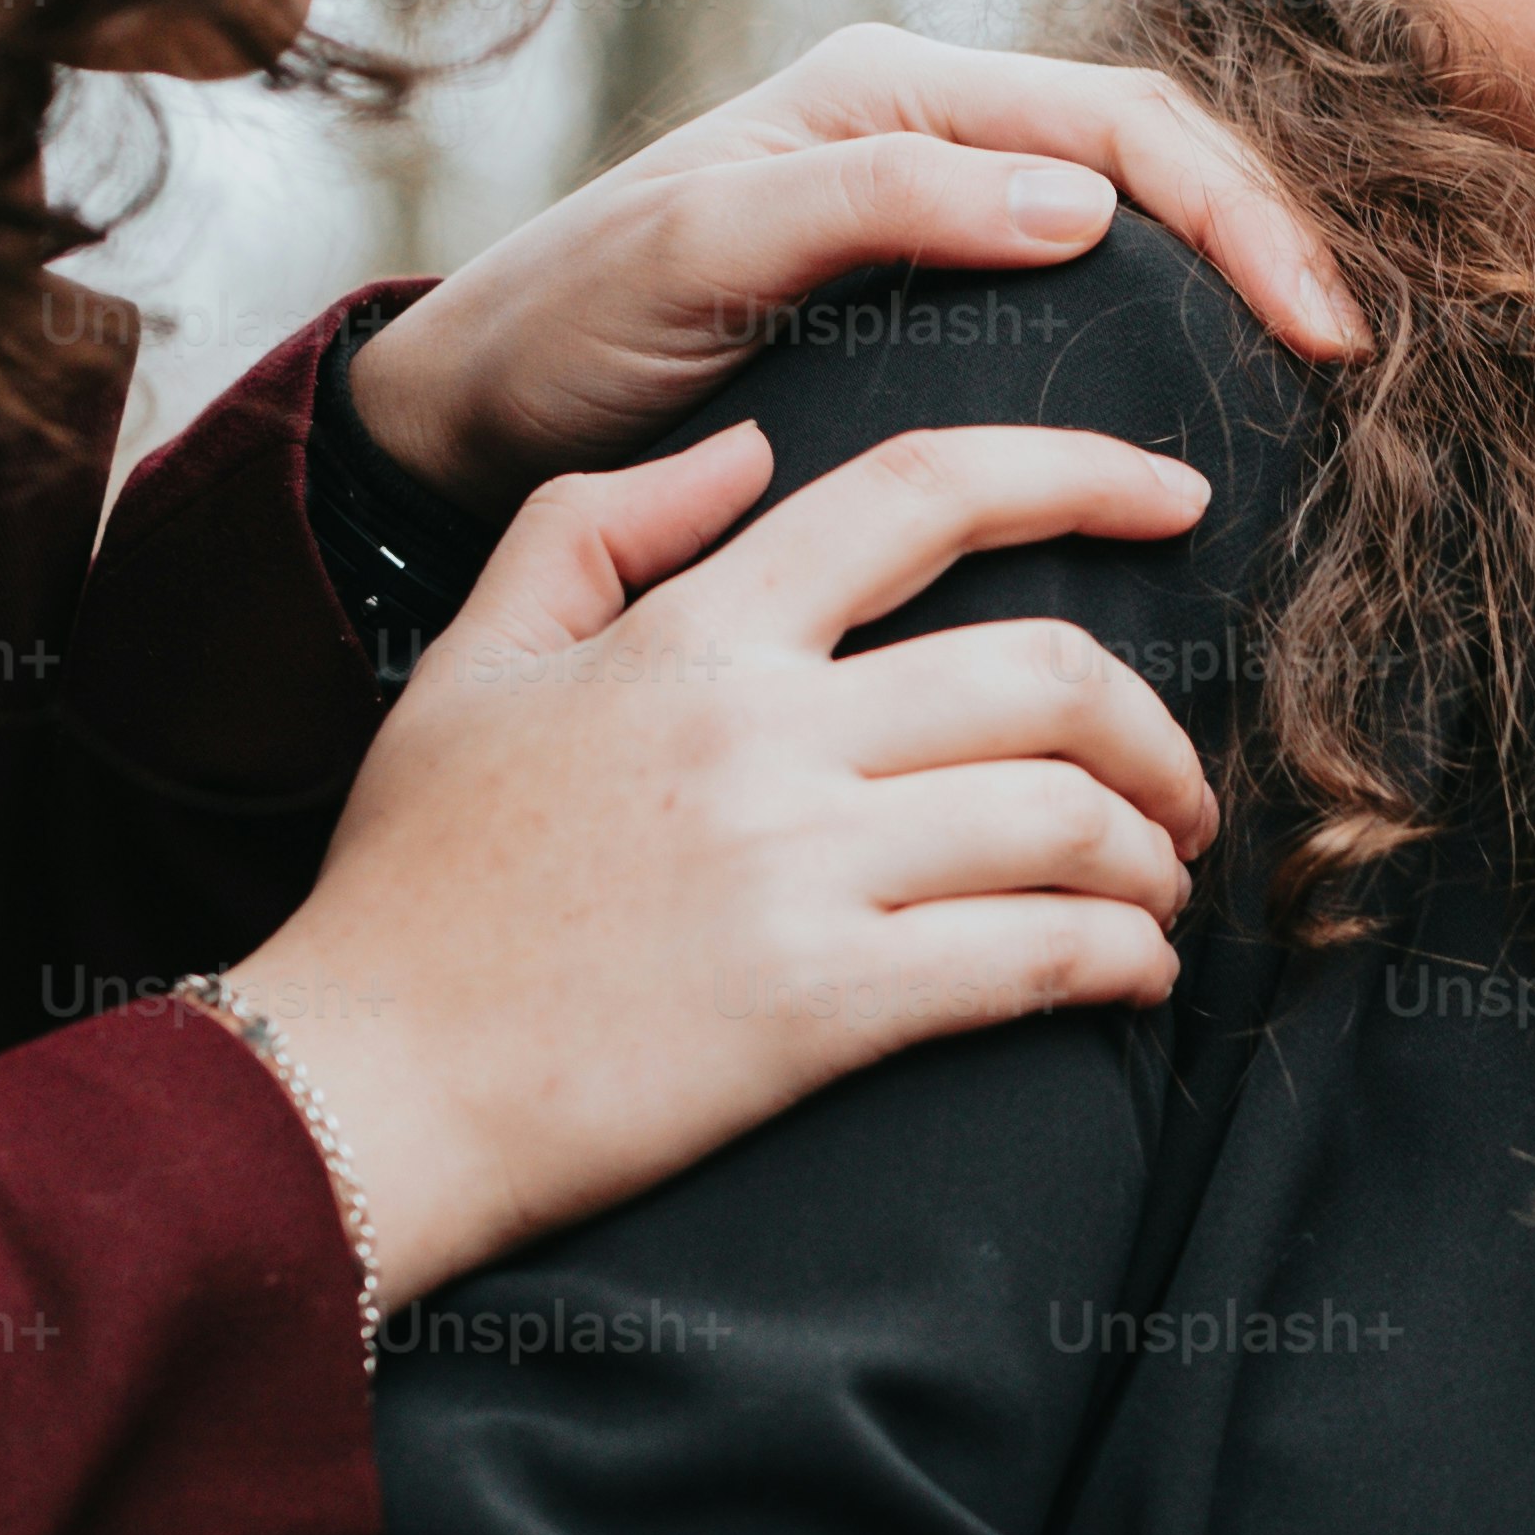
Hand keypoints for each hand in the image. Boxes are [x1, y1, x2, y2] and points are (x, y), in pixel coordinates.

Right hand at [206, 416, 1222, 1300]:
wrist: (356, 1084)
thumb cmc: (411, 885)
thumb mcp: (473, 662)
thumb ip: (596, 526)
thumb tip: (750, 450)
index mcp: (692, 631)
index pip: (926, 496)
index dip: (1082, 472)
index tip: (1177, 496)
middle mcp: (759, 730)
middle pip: (1046, 671)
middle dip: (1154, 729)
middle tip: (1177, 786)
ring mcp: (795, 867)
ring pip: (1066, 816)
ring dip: (1149, 854)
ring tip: (1153, 888)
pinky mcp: (821, 1005)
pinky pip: (1037, 955)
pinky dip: (1119, 959)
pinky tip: (1130, 974)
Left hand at [343, 25, 1365, 528]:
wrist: (469, 421)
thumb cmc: (567, 331)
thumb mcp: (703, 251)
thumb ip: (877, 205)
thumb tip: (1084, 205)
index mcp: (885, 92)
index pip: (1117, 119)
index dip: (1234, 211)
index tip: (1311, 328)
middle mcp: (922, 133)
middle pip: (1149, 152)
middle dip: (1264, 235)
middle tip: (1342, 359)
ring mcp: (927, 215)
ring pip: (1129, 219)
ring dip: (1226, 277)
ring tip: (1306, 378)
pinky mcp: (918, 303)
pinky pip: (1078, 294)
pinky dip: (1162, 330)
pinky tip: (1201, 407)